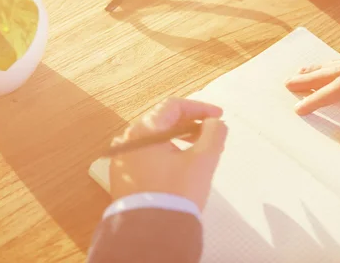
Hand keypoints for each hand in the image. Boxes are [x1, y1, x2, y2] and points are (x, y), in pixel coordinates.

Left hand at [109, 97, 227, 209]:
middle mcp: (128, 140)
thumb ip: (214, 133)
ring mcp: (122, 159)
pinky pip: (146, 156)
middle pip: (162, 121)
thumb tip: (215, 122)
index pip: (174, 106)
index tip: (218, 116)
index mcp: (143, 130)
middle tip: (211, 133)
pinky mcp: (122, 177)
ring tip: (199, 151)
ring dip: (179, 140)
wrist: (152, 233)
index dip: (200, 108)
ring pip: (154, 139)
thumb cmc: (177, 192)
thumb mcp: (203, 160)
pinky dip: (165, 154)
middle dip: (190, 125)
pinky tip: (180, 165)